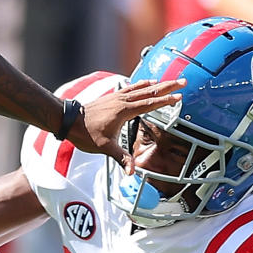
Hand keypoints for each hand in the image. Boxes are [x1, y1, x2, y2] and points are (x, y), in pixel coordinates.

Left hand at [64, 78, 185, 171]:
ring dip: (157, 84)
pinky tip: (146, 83)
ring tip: (170, 81)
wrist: (68, 120)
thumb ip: (120, 158)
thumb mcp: (104, 148)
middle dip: (168, 86)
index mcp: (124, 111)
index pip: (150, 104)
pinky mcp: (112, 97)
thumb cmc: (85, 133)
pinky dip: (142, 84)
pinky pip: (132, 88)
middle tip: (183, 82)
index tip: (179, 97)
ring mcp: (117, 97)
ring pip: (141, 88)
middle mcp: (122, 100)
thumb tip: (132, 172)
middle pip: (149, 91)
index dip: (166, 101)